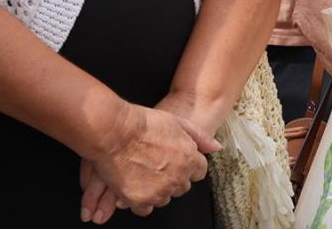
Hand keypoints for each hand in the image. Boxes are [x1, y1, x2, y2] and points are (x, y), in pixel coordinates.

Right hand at [79, 102, 218, 219]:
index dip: (188, 167)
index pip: (199, 173)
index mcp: (190, 159)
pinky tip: (135, 187)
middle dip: (173, 179)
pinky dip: (141, 201)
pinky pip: (145, 209)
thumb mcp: (179, 122)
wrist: (114, 133)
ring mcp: (159, 191)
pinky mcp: (139, 200)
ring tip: (144, 175)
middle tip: (158, 168)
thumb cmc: (144, 125)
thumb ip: (200, 137)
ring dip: (157, 190)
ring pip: (164, 199)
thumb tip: (216, 147)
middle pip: (182, 187)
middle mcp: (177, 178)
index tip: (177, 164)